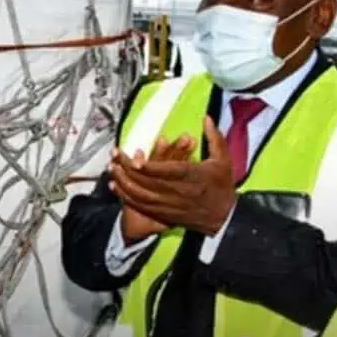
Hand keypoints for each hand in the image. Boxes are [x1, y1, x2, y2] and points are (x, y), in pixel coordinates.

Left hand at [110, 118, 235, 235]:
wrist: (224, 218)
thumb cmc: (222, 187)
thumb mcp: (224, 160)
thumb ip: (214, 138)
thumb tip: (206, 118)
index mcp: (193, 177)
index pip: (168, 171)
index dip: (150, 167)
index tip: (136, 159)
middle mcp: (179, 191)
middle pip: (148, 181)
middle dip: (129, 169)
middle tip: (115, 156)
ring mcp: (170, 204)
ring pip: (141, 194)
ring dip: (124, 182)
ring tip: (112, 168)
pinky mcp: (164, 213)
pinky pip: (141, 205)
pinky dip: (126, 196)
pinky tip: (115, 186)